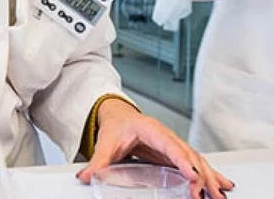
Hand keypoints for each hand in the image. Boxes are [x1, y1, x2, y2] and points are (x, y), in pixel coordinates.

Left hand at [76, 99, 234, 198]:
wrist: (121, 118)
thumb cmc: (117, 128)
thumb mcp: (106, 144)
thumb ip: (97, 162)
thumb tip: (84, 177)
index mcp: (150, 129)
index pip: (168, 144)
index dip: (181, 159)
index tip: (192, 174)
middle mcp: (166, 136)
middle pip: (187, 154)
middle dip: (199, 174)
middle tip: (207, 194)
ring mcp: (174, 144)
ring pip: (196, 160)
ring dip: (209, 177)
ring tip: (219, 195)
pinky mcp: (178, 154)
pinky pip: (198, 164)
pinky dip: (211, 175)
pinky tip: (224, 186)